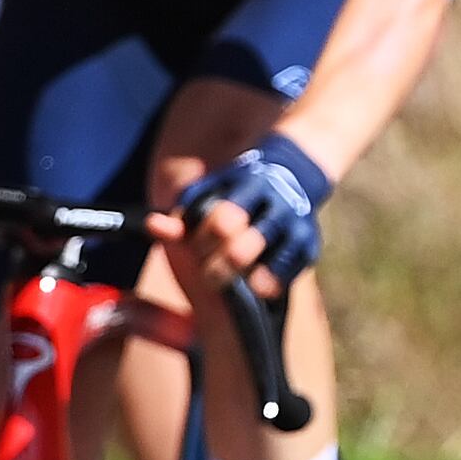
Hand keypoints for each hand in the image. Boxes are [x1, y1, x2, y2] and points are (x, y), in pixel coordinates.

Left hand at [156, 140, 333, 297]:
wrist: (293, 171)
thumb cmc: (237, 192)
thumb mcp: (211, 195)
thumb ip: (182, 213)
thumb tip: (152, 225)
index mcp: (249, 186)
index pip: (224, 219)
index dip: (206, 238)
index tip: (198, 246)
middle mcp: (276, 205)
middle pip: (242, 247)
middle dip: (221, 265)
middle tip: (211, 274)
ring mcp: (295, 226)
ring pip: (272, 261)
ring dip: (247, 277)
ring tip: (233, 285)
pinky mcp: (308, 245)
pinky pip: (291, 271)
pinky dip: (272, 282)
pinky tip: (256, 288)